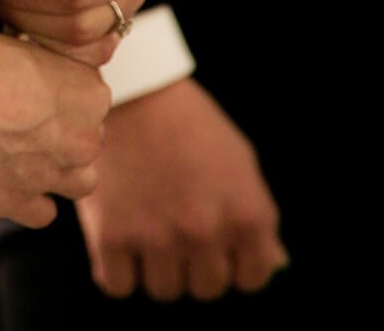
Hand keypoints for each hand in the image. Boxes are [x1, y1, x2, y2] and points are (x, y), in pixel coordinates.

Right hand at [0, 11, 111, 229]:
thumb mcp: (27, 50)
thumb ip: (51, 78)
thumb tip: (46, 91)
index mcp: (89, 95)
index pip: (93, 109)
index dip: (64, 107)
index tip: (40, 104)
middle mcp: (79, 139)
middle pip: (86, 147)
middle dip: (60, 141)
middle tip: (23, 128)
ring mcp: (50, 174)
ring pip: (77, 185)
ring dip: (55, 175)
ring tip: (23, 158)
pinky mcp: (15, 201)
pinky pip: (42, 215)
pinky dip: (28, 203)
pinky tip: (8, 183)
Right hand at [74, 78, 288, 301]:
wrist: (131, 93)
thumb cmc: (190, 126)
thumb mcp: (239, 163)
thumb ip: (258, 219)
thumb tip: (273, 265)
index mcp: (248, 215)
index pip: (252, 278)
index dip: (233, 262)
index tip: (215, 244)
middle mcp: (206, 232)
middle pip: (206, 288)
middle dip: (194, 265)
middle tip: (176, 230)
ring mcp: (157, 237)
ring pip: (164, 290)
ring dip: (156, 268)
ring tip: (146, 230)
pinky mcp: (110, 237)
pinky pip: (118, 285)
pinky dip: (118, 270)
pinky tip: (119, 241)